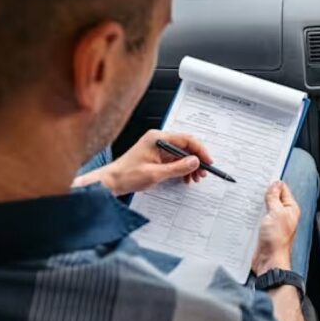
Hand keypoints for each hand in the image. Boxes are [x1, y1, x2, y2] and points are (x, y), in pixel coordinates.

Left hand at [84, 130, 212, 195]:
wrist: (112, 182)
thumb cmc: (127, 175)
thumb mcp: (156, 174)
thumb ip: (178, 167)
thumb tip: (195, 161)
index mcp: (157, 138)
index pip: (186, 140)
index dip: (200, 151)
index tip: (208, 162)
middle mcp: (158, 140)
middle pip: (185, 146)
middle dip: (196, 160)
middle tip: (202, 173)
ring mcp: (157, 148)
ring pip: (181, 154)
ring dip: (190, 166)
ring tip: (195, 178)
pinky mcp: (156, 156)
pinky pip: (175, 160)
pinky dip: (182, 168)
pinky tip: (185, 177)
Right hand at [253, 182, 300, 273]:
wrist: (269, 261)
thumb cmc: (277, 241)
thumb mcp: (276, 213)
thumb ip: (274, 197)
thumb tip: (275, 184)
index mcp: (290, 209)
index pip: (283, 190)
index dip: (274, 183)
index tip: (263, 177)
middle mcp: (283, 215)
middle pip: (273, 198)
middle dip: (263, 193)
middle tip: (253, 186)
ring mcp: (273, 223)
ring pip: (264, 208)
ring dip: (257, 204)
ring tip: (248, 198)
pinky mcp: (264, 230)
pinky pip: (258, 218)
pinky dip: (252, 214)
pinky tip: (246, 211)